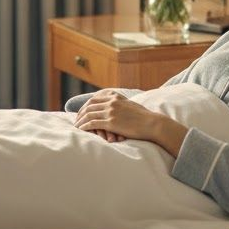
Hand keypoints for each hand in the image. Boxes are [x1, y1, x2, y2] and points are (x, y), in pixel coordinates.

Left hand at [73, 91, 188, 155]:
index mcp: (116, 98)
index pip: (95, 99)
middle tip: (76, 120)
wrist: (152, 123)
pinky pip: (92, 123)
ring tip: (76, 126)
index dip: (86, 106)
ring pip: (89, 114)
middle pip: (89, 105)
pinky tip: (81, 130)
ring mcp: (111, 112)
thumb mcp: (132, 106)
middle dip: (81, 113)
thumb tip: (119, 108)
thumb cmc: (145, 118)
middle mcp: (112, 103)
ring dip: (80, 120)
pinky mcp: (111, 122)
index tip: (82, 112)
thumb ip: (122, 105)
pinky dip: (84, 126)